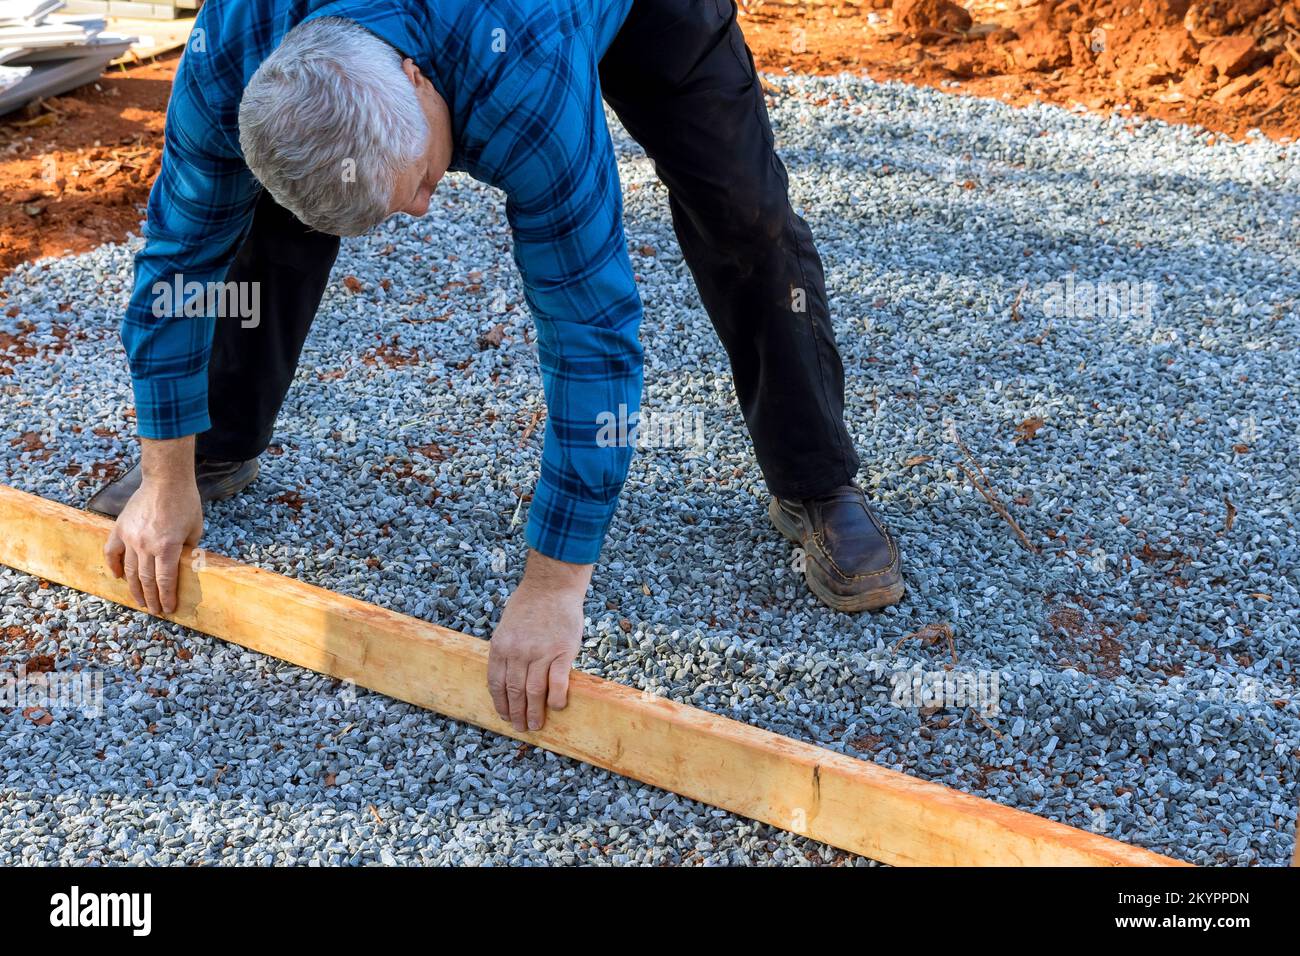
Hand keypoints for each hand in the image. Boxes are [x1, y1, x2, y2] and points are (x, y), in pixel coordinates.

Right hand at [104, 437, 202, 615]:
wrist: (165, 480)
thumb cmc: (185, 503)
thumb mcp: (195, 529)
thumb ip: (188, 550)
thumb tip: (183, 567)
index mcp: (167, 547)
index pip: (165, 580)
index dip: (167, 596)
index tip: (168, 608)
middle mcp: (146, 545)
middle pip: (146, 580)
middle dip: (151, 598)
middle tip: (155, 610)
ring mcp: (130, 537)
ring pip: (129, 570)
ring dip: (134, 588)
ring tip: (140, 601)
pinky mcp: (119, 528)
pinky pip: (112, 552)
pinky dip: (114, 566)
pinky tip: (118, 576)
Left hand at [488, 550, 591, 731]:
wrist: (552, 585)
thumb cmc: (530, 604)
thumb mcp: (507, 626)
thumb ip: (506, 651)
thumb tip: (507, 678)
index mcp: (501, 646)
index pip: (496, 683)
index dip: (501, 703)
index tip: (505, 716)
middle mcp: (518, 652)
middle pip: (515, 691)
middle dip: (517, 713)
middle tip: (521, 727)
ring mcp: (540, 653)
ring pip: (534, 691)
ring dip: (535, 712)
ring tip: (536, 724)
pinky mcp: (562, 652)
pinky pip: (558, 682)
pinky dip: (556, 698)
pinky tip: (557, 707)